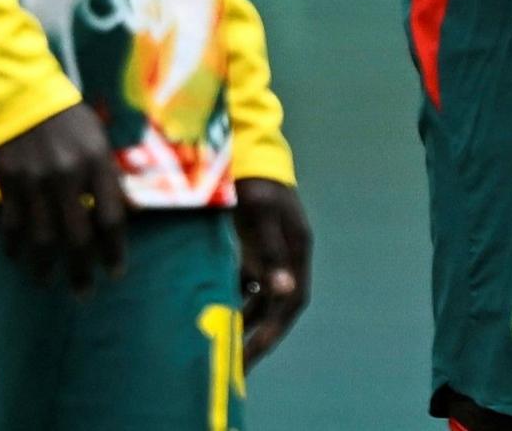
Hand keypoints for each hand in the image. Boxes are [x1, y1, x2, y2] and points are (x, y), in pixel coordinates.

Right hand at [0, 103, 131, 290]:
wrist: (19, 93)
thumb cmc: (67, 117)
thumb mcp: (99, 139)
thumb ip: (113, 177)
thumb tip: (133, 212)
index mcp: (96, 162)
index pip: (111, 217)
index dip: (115, 250)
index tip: (114, 271)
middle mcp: (67, 175)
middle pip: (78, 236)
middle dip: (82, 270)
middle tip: (83, 292)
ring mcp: (36, 181)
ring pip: (43, 237)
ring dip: (46, 266)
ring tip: (48, 281)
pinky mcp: (9, 182)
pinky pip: (13, 224)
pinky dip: (14, 245)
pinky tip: (17, 258)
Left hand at [231, 177, 313, 363]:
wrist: (244, 146)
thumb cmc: (252, 177)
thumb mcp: (260, 211)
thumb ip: (270, 250)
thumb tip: (284, 291)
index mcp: (296, 248)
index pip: (291, 299)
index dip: (274, 329)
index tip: (251, 353)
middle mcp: (287, 254)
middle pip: (277, 304)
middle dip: (258, 335)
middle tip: (234, 365)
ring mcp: (270, 250)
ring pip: (262, 297)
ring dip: (245, 321)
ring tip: (223, 348)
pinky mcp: (252, 245)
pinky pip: (247, 282)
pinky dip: (234, 299)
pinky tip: (215, 313)